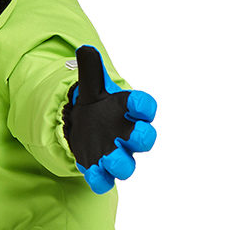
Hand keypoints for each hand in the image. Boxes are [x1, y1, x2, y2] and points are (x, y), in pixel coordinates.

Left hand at [62, 45, 157, 193]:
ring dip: (120, 164)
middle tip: (132, 137)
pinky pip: (104, 180)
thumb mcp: (91, 85)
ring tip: (108, 159)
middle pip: (145, 139)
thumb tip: (85, 50)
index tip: (138, 105)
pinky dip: (99, 179)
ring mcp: (116, 153)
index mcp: (129, 110)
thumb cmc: (97, 106)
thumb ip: (91, 69)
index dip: (144, 107)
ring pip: (127, 165)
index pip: (144, 106)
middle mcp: (128, 134)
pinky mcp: (101, 169)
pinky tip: (91, 171)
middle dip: (142, 139)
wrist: (84, 127)